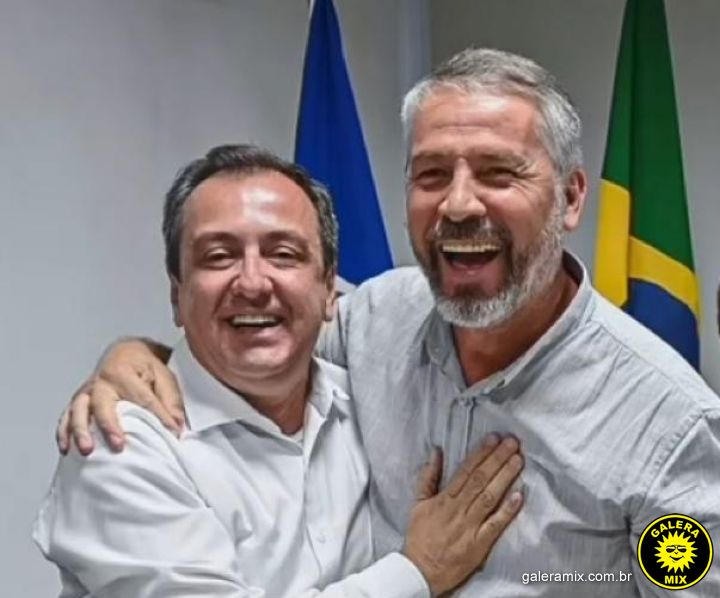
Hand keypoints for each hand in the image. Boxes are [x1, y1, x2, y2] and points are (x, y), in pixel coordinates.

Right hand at [56, 338, 181, 454]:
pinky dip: (64, 433)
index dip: (158, 416)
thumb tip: (176, 426)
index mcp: (124, 371)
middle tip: (118, 445)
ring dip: (81, 431)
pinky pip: (67, 416)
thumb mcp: (164, 375)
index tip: (171, 433)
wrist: (126, 353)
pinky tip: (67, 449)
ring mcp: (87, 390)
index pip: (142, 398)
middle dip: (109, 425)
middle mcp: (101, 380)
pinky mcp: (80, 400)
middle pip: (101, 403)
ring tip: (87, 451)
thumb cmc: (146, 366)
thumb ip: (170, 400)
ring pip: (78, 410)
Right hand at [403, 435, 522, 595]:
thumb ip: (428, 476)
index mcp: (444, 499)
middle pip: (481, 480)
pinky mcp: (480, 544)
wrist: (420, 570)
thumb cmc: (420, 536)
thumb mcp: (418, 503)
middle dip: (497, 459)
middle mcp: (458, 510)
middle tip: (512, 443)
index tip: (494, 438)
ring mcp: (470, 526)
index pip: (466, 471)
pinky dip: (508, 510)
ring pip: (490, 497)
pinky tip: (520, 496)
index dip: (481, 454)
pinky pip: (496, 524)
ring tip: (518, 460)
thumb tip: (436, 451)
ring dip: (505, 477)